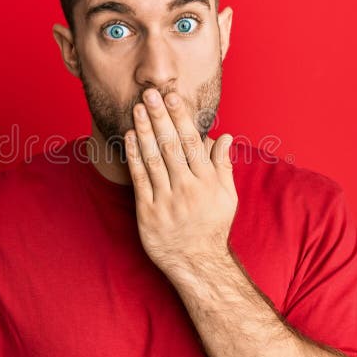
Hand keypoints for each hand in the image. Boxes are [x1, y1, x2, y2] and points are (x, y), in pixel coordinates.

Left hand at [124, 88, 237, 272]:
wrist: (197, 263)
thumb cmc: (212, 226)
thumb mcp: (227, 196)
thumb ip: (223, 164)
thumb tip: (224, 135)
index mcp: (207, 181)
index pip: (192, 142)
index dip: (181, 118)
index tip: (172, 97)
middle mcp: (187, 188)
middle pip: (170, 146)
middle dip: (159, 117)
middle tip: (149, 93)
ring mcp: (167, 200)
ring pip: (153, 159)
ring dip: (144, 131)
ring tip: (137, 109)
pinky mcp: (148, 212)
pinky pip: (139, 179)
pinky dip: (134, 156)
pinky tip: (129, 137)